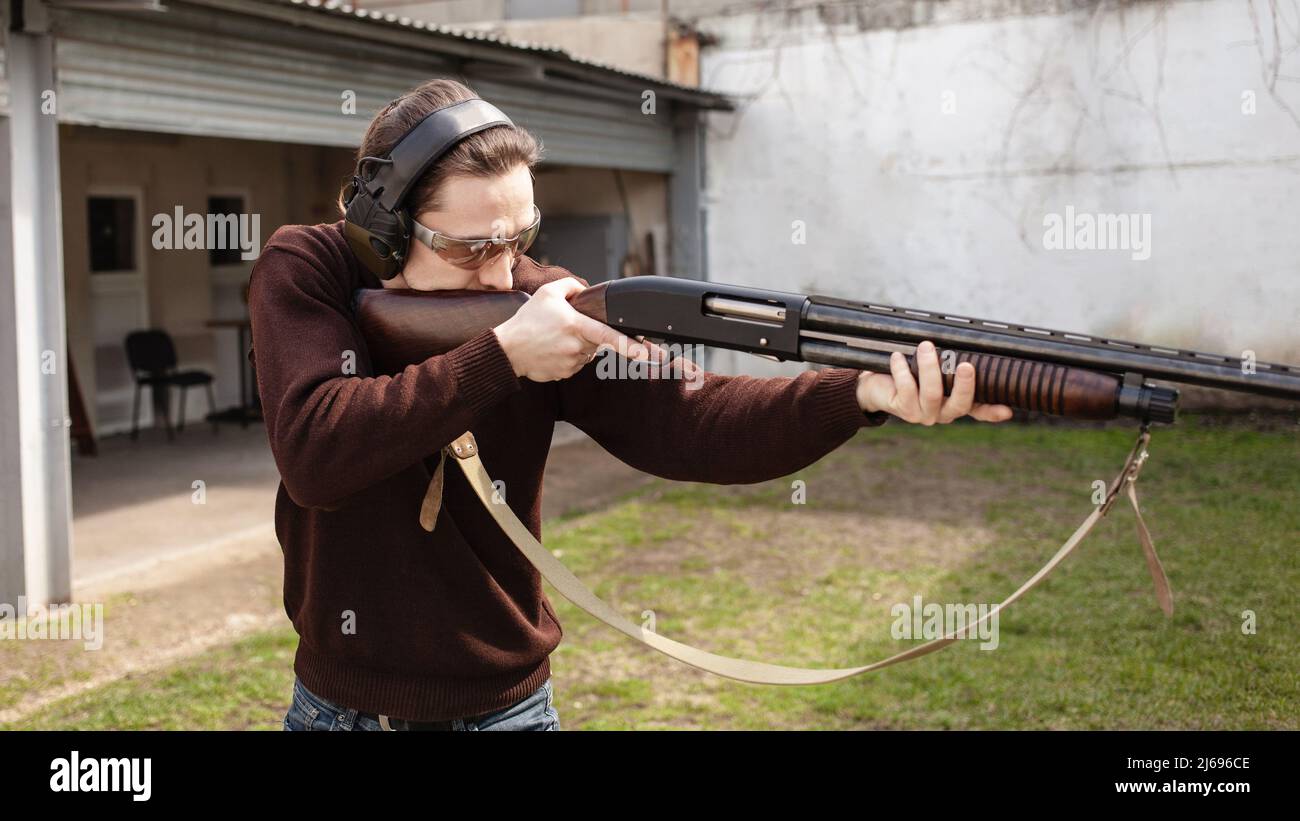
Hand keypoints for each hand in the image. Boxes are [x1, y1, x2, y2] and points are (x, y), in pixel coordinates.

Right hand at [492, 277, 653, 381]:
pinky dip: (568, 356)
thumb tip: (586, 291)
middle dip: (588, 333)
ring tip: (554, 338)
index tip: (644, 353)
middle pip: (596, 341)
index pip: (608, 335)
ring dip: (577, 345)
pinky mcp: (565, 374)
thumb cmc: (527, 321)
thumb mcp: (548, 293)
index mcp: (575, 326)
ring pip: (586, 353)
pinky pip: (575, 363)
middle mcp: (576, 346)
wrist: (508, 349)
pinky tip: (552, 349)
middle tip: (564, 327)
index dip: (629, 345)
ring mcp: (571, 363)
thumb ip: (571, 286)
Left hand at [855, 340, 1013, 424]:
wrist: (876, 386)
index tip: (1007, 410)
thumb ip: (950, 363)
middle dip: (964, 385)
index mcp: (955, 402)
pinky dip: (902, 369)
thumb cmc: (910, 373)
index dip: (993, 411)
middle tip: (965, 365)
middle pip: (960, 404)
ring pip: (931, 393)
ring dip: (929, 368)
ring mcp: (924, 414)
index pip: (979, 410)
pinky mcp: (904, 410)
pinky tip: (898, 356)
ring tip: (926, 346)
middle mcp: (942, 412)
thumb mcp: (933, 368)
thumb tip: (967, 343)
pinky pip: (906, 388)